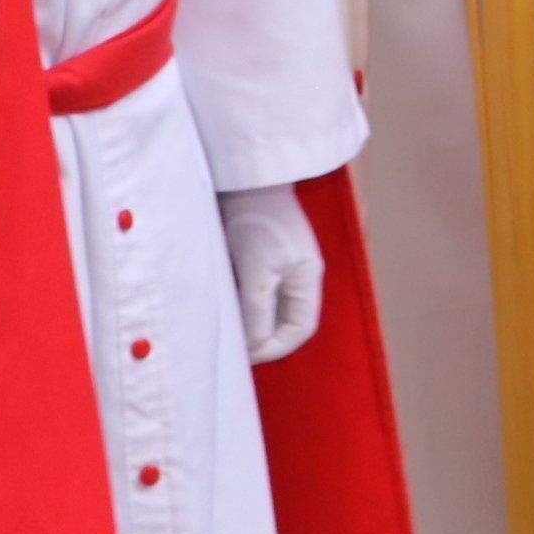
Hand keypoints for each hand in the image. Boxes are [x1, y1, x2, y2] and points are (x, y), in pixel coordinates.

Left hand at [217, 183, 326, 361]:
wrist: (245, 177)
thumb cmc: (257, 220)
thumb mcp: (258, 271)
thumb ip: (258, 311)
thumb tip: (256, 347)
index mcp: (307, 278)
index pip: (301, 328)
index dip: (277, 347)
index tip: (248, 357)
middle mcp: (299, 273)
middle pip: (286, 319)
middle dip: (263, 337)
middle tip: (235, 348)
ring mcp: (282, 263)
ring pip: (269, 306)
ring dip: (251, 320)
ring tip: (228, 329)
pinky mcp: (262, 254)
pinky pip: (257, 289)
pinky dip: (243, 302)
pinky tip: (225, 304)